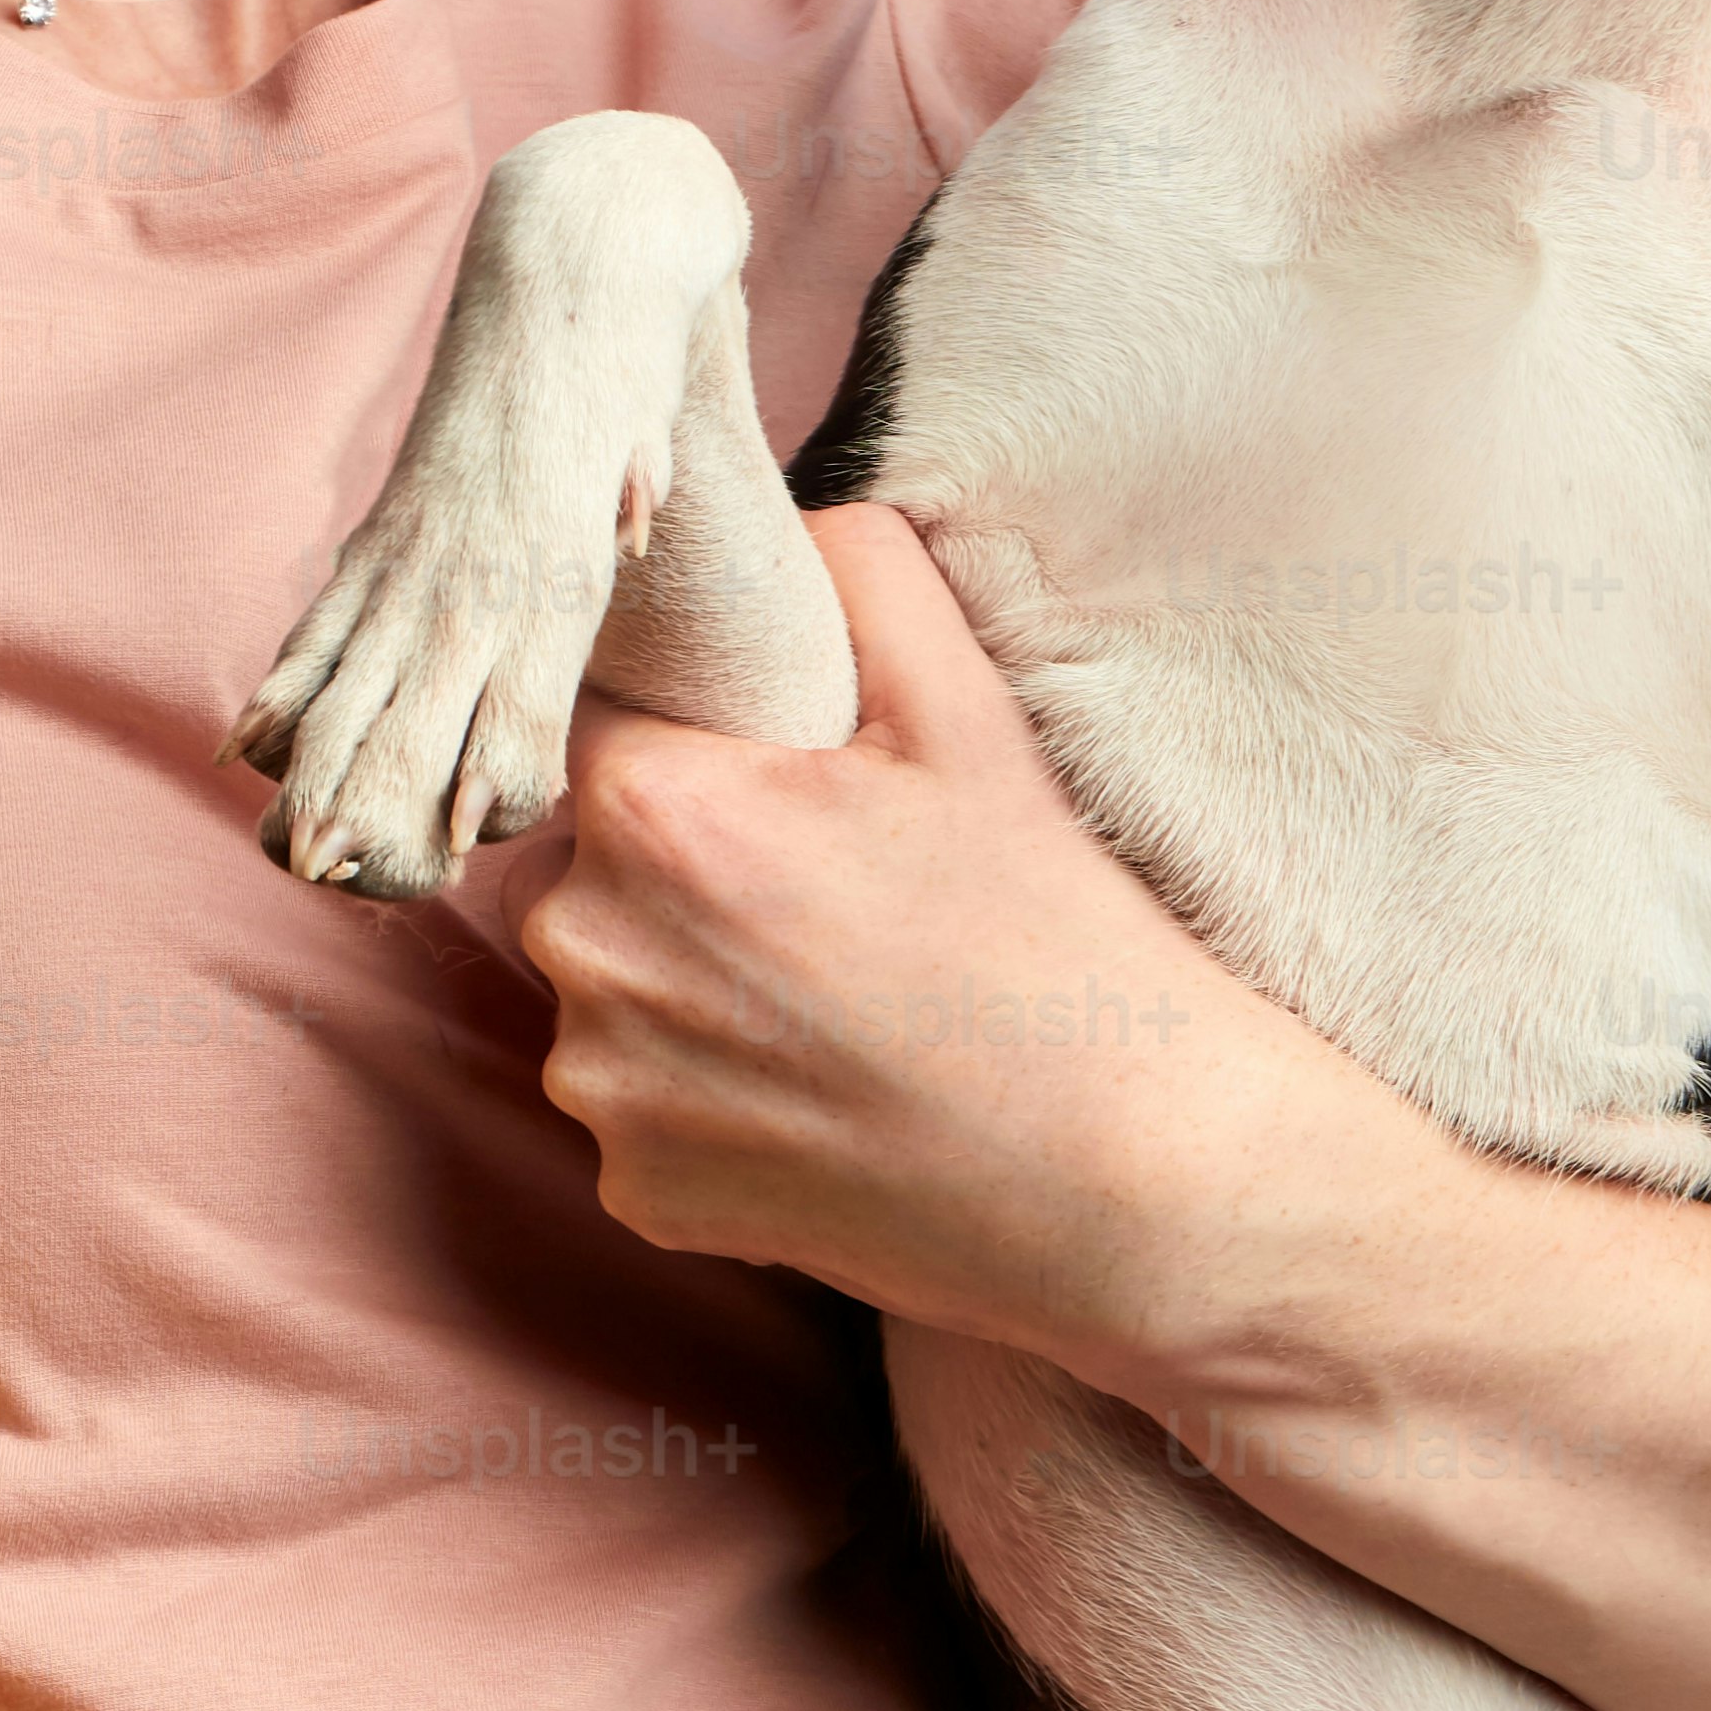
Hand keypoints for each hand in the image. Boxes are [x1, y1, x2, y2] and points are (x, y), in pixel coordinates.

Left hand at [508, 502, 1357, 1357]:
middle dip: (679, 866)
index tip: (768, 779)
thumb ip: (858, 571)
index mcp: (650, 808)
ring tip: (833, 1003)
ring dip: (686, 986)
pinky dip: (709, 1101)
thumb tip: (787, 516)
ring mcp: (602, 1086)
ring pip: (609, 990)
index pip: (597, 721)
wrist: (1124, 1180)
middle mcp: (586, 946)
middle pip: (590, 863)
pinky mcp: (635, 1194)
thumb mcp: (966, 716)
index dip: (686, 741)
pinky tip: (822, 1096)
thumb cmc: (1050, 941)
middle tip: (826, 897)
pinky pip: (641, 1110)